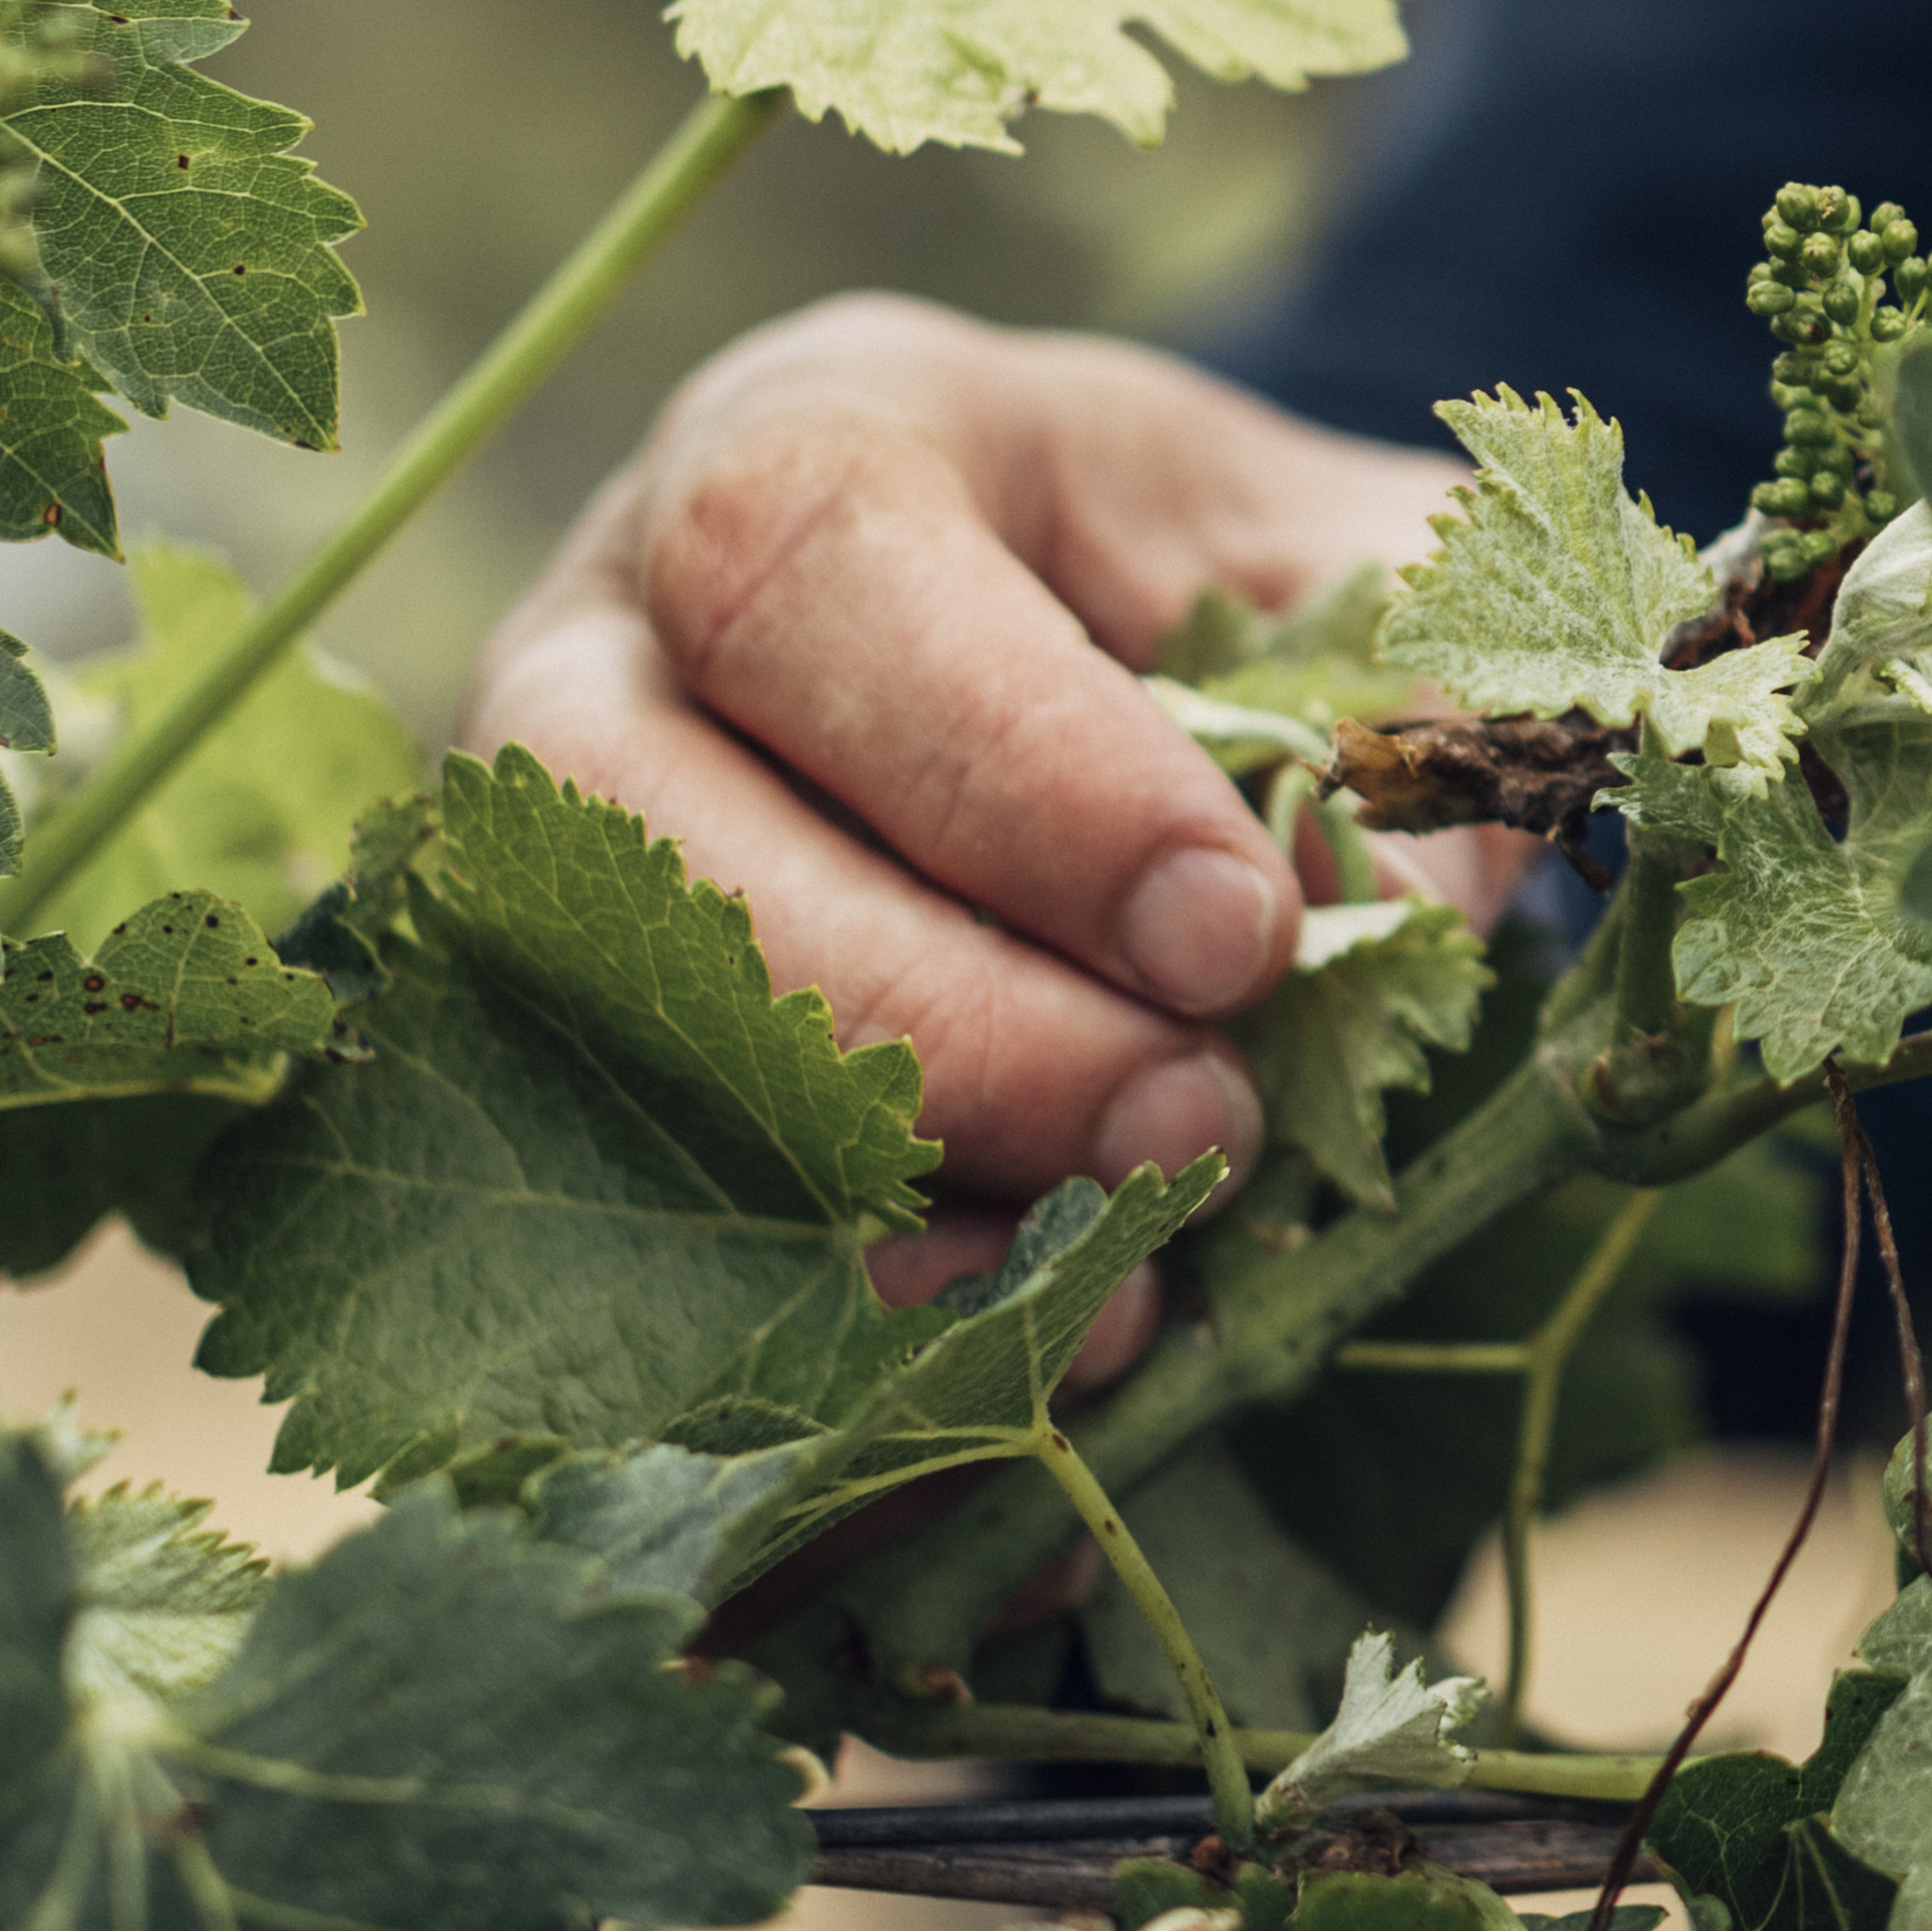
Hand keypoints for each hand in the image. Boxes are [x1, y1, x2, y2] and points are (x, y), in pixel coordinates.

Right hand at [465, 295, 1471, 1331]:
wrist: (1142, 649)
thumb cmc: (1242, 584)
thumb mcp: (1359, 580)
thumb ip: (1398, 731)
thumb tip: (1387, 962)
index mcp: (813, 444)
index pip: (823, 571)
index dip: (1021, 777)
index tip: (1236, 934)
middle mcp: (605, 641)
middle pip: (643, 839)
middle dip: (937, 1026)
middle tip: (1194, 1127)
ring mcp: (533, 883)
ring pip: (587, 1068)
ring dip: (859, 1229)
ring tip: (1121, 1309)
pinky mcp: (545, 1099)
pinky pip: (610, 1289)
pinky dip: (801, 1416)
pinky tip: (1004, 1486)